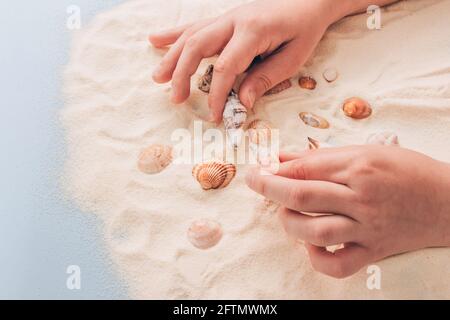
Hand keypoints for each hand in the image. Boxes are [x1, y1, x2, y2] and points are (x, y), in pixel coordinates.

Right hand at [149, 0, 341, 121]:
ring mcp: (227, 17)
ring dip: (171, 57)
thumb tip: (242, 102)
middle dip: (182, 74)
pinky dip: (174, 34)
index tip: (214, 115)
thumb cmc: (303, 29)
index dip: (218, 94)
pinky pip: (195, 26)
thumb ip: (265, 78)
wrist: (308, 0)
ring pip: (191, 35)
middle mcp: (234, 20)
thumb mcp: (293, 57)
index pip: (226, 66)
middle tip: (175, 98)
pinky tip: (155, 40)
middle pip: (197, 46)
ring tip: (157, 78)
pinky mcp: (225, 19)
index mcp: (252, 31)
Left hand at [245, 146, 449, 277]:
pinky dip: (318, 258)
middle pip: (303, 197)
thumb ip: (321, 156)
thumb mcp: (366, 151)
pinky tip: (311, 245)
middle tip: (254, 182)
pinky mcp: (373, 251)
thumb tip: (282, 157)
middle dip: (269, 189)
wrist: (448, 202)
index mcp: (358, 167)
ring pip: (315, 231)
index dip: (274, 169)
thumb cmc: (407, 171)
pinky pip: (339, 265)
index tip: (257, 169)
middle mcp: (361, 198)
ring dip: (289, 223)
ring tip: (286, 214)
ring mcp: (367, 227)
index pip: (304, 169)